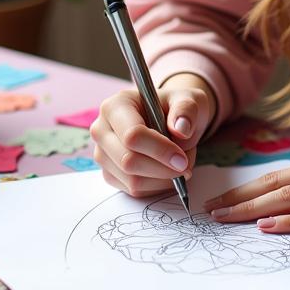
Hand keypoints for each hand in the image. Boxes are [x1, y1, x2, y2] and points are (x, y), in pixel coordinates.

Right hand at [90, 73, 216, 197]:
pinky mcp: (110, 174)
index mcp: (116, 106)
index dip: (159, 150)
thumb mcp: (188, 100)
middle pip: (128, 161)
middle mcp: (102, 130)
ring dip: (163, 179)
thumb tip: (181, 129)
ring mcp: (103, 154)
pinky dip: (158, 186)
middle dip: (162, 169)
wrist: (170, 118)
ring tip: (180, 164)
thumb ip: (186, 110)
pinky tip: (168, 171)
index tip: (182, 159)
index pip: (132, 135)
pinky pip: (135, 190)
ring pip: (132, 181)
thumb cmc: (175, 107)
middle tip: (185, 166)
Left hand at [203, 146, 289, 232]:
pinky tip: (267, 227)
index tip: (222, 198)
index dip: (247, 188)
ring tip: (225, 219)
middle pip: (274, 184)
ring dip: (251, 210)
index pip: (278, 175)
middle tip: (209, 211)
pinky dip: (288, 222)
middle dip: (238, 198)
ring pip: (286, 198)